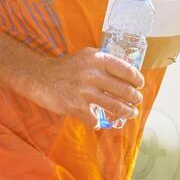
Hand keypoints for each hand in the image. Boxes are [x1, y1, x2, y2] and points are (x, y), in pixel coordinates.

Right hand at [25, 48, 145, 123]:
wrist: (39, 77)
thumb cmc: (65, 68)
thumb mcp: (85, 57)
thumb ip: (103, 63)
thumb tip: (125, 74)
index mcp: (96, 59)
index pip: (125, 69)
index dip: (136, 79)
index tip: (140, 85)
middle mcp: (92, 74)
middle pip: (123, 90)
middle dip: (134, 98)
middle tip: (137, 101)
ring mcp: (84, 91)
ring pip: (115, 106)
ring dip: (126, 112)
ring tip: (131, 113)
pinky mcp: (76, 107)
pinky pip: (95, 119)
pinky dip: (97, 122)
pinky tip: (97, 121)